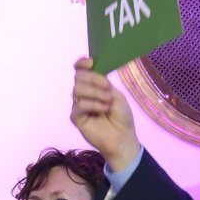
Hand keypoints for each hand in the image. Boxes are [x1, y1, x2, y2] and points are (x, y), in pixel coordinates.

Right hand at [69, 58, 141, 174]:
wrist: (123, 137)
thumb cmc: (122, 116)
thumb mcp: (116, 94)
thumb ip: (103, 82)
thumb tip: (92, 69)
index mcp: (92, 85)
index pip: (80, 69)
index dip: (82, 63)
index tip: (91, 63)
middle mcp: (83, 93)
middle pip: (78, 77)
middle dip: (94, 79)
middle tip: (108, 88)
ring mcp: (78, 105)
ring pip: (77, 89)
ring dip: (95, 92)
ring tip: (108, 100)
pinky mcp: (76, 118)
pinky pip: (79, 105)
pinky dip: (93, 104)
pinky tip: (104, 109)